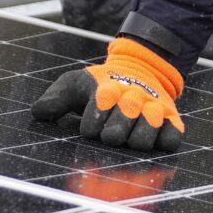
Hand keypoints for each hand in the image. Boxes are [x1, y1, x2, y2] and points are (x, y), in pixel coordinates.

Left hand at [30, 36, 186, 151]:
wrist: (140, 68)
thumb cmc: (101, 85)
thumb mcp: (74, 84)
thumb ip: (55, 99)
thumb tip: (39, 114)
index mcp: (107, 89)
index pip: (96, 116)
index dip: (90, 127)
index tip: (89, 128)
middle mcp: (133, 97)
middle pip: (118, 132)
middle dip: (109, 137)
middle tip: (110, 136)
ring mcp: (155, 109)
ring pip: (145, 138)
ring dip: (133, 143)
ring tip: (127, 140)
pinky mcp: (173, 120)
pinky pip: (171, 140)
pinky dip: (162, 144)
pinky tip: (151, 141)